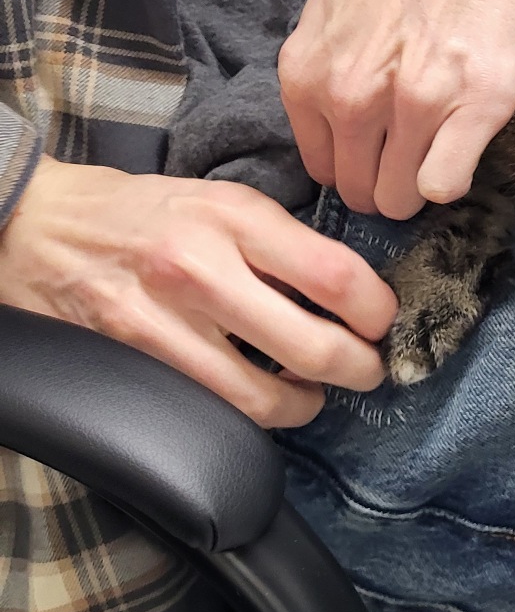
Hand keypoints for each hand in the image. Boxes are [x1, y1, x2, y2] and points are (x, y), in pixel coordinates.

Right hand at [0, 158, 395, 428]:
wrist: (33, 225)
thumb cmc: (139, 211)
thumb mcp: (217, 199)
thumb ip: (279, 240)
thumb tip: (349, 286)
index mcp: (234, 217)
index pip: (336, 276)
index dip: (376, 311)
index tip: (382, 321)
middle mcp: (201, 268)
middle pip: (313, 347)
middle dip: (359, 370)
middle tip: (368, 370)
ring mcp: (164, 322)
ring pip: (264, 397)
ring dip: (306, 404)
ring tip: (313, 392)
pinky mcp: (135, 361)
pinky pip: (214, 407)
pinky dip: (251, 412)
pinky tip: (259, 396)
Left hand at [278, 0, 514, 218]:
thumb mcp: (337, 0)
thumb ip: (328, 64)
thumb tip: (336, 120)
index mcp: (307, 71)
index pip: (321, 168)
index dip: (358, 161)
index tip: (385, 145)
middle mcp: (350, 95)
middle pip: (362, 192)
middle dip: (390, 179)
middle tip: (423, 144)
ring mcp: (411, 104)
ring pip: (403, 198)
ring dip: (424, 179)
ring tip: (449, 137)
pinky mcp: (472, 106)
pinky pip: (447, 186)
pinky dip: (458, 173)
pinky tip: (471, 134)